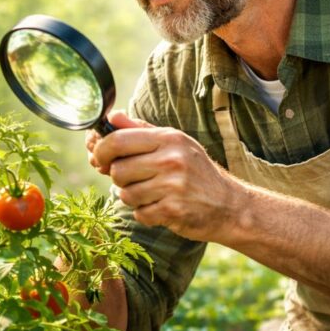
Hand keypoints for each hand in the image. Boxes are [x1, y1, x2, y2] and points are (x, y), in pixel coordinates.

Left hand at [89, 111, 239, 241]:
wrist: (230, 205)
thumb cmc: (196, 171)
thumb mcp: (173, 143)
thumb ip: (140, 129)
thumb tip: (111, 117)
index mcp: (168, 138)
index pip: (118, 140)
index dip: (101, 151)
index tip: (99, 159)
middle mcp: (171, 159)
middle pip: (118, 170)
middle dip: (119, 178)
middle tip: (134, 180)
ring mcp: (173, 186)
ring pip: (126, 194)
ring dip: (133, 198)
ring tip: (152, 194)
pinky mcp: (174, 210)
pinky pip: (140, 214)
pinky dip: (146, 214)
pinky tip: (161, 208)